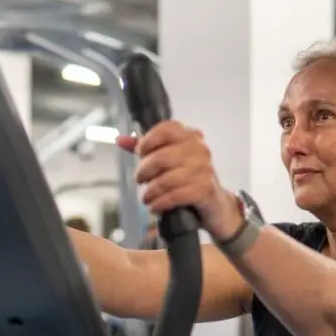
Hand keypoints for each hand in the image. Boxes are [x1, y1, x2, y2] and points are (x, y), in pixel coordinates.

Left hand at [117, 121, 242, 239]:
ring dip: (151, 191)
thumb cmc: (189, 180)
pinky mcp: (206, 189)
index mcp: (190, 137)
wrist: (216, 206)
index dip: (149, 140)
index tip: (140, 153)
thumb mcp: (169, 162)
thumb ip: (146, 150)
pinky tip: (155, 207)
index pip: (167, 129)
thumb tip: (120, 139)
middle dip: (145, 171)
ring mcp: (205, 170)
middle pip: (162, 157)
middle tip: (139, 180)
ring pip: (167, 179)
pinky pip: (176, 195)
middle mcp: (200, 150)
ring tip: (145, 198)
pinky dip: (161, 202)